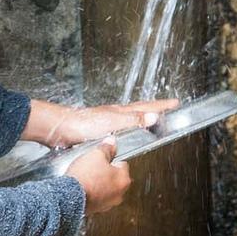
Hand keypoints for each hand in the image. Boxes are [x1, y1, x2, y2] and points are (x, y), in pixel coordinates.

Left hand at [32, 98, 179, 147]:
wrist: (62, 128)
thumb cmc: (84, 125)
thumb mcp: (113, 123)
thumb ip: (133, 121)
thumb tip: (155, 116)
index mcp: (121, 112)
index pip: (147, 107)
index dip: (161, 106)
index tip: (175, 102)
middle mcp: (116, 114)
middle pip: (140, 110)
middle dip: (156, 109)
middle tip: (168, 108)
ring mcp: (108, 121)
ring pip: (131, 118)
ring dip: (143, 117)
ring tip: (152, 118)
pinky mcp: (100, 130)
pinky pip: (122, 127)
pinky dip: (130, 127)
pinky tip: (126, 133)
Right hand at [66, 138, 130, 213]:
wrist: (68, 196)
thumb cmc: (84, 178)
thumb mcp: (96, 155)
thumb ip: (107, 148)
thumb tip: (112, 143)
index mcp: (124, 180)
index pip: (122, 164)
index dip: (111, 158)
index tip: (103, 156)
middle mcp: (119, 194)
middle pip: (114, 177)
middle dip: (105, 171)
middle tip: (94, 166)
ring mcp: (108, 204)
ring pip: (106, 188)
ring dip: (98, 183)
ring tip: (86, 176)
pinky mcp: (96, 209)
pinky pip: (96, 197)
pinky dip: (91, 192)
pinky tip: (83, 186)